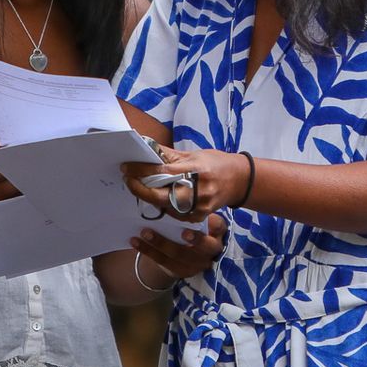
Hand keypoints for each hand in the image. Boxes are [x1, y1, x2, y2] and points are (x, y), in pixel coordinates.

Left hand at [122, 146, 250, 221]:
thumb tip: (146, 149)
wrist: (239, 180)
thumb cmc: (215, 164)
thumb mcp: (193, 154)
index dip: (141, 171)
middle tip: (128, 180)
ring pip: (164, 207)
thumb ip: (169, 156)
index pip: (161, 172)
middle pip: (160, 196)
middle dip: (140, 189)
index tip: (127, 168)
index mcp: (195, 170)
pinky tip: (159, 197)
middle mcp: (197, 190)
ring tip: (140, 186)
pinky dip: (163, 206)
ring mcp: (198, 206)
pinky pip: (174, 214)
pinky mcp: (198, 217)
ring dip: (149, 197)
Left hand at [131, 212, 227, 281]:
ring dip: (159, 243)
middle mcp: (212, 249)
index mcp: (218, 231)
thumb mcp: (200, 217)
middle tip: (181, 232)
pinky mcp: (183, 271)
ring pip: (179, 254)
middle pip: (203, 247)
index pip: (218, 227)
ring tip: (143, 232)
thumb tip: (173, 191)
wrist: (190, 251)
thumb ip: (192, 209)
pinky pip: (164, 261)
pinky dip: (148, 251)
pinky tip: (135, 242)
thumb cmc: (194, 226)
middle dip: (190, 240)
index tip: (194, 225)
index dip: (211, 226)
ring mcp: (198, 262)